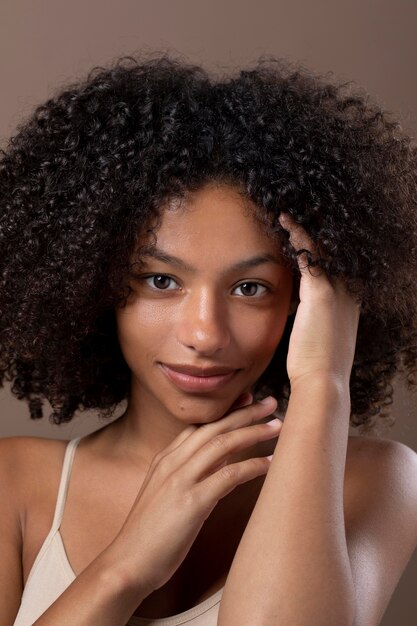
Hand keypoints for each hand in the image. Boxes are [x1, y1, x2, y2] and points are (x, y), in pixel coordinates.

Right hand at [109, 394, 280, 593]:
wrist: (127, 565)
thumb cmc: (148, 536)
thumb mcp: (165, 495)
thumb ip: (189, 474)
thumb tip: (219, 462)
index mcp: (165, 460)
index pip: (199, 426)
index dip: (226, 412)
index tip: (248, 400)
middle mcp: (172, 463)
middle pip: (214, 427)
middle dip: (245, 412)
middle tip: (270, 403)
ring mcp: (180, 481)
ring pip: (222, 444)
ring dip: (252, 431)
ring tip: (277, 425)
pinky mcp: (192, 502)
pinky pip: (228, 476)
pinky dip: (252, 466)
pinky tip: (270, 463)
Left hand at [278, 212, 360, 385]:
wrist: (323, 381)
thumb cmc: (315, 365)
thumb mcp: (317, 338)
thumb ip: (311, 320)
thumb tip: (297, 314)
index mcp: (348, 303)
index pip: (334, 266)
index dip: (318, 251)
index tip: (300, 239)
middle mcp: (348, 292)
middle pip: (332, 252)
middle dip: (313, 235)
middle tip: (293, 218)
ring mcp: (338, 290)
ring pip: (322, 248)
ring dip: (303, 230)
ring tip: (285, 215)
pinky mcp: (322, 292)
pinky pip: (310, 253)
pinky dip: (297, 235)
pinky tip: (284, 222)